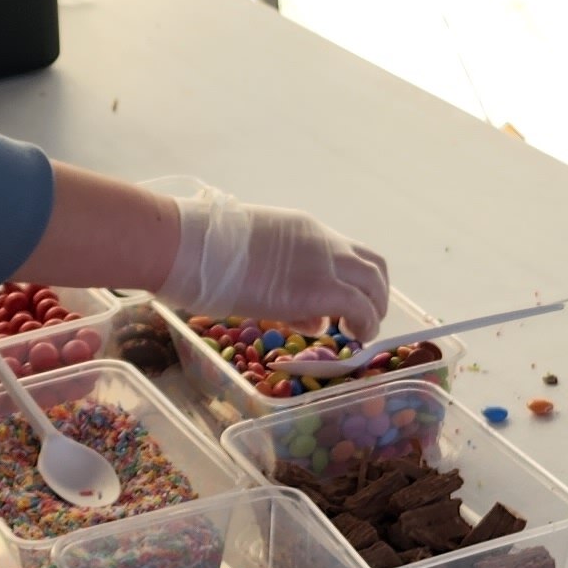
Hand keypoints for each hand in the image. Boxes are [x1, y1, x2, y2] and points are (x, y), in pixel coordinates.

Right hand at [157, 182, 388, 328]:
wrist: (193, 245)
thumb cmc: (206, 252)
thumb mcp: (256, 260)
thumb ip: (287, 286)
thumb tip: (313, 317)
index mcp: (305, 229)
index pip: (346, 251)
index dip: (352, 280)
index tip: (341, 305)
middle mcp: (324, 242)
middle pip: (373, 266)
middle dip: (375, 295)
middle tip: (360, 321)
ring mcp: (325, 264)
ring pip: (375, 285)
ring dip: (373, 311)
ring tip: (359, 333)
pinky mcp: (321, 290)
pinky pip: (361, 308)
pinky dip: (365, 325)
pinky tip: (353, 339)